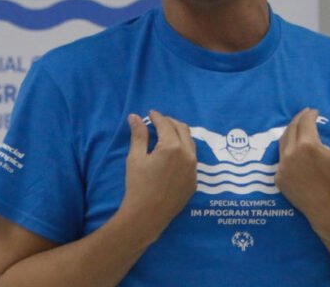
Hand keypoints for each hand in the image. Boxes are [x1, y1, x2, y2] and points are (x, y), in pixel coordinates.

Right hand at [119, 110, 196, 240]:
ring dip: (179, 135)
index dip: (157, 117)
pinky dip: (184, 150)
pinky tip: (173, 155)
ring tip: (166, 135)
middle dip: (170, 122)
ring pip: (190, 143)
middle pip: (182, 129)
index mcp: (172, 147)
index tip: (150, 114)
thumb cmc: (138, 185)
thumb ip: (138, 135)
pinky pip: (192, 159)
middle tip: (158, 122)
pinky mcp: (194, 181)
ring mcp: (193, 169)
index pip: (166, 124)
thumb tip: (135, 116)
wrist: (148, 216)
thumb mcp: (135, 158)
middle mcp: (187, 155)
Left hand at [275, 108, 329, 225]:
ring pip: (283, 142)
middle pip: (291, 129)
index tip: (314, 110)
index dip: (310, 114)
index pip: (305, 122)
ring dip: (290, 132)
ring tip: (297, 128)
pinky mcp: (279, 179)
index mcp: (308, 145)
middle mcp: (291, 154)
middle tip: (305, 114)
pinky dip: (286, 151)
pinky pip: (280, 160)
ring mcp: (283, 167)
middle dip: (298, 120)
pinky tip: (291, 148)